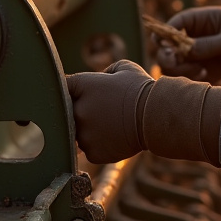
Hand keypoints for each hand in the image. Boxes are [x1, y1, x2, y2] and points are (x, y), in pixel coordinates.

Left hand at [66, 60, 220, 165]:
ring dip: (90, 130)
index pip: (62, 87)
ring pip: (79, 134)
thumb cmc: (142, 88)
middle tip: (103, 110)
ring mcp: (84, 134)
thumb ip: (103, 72)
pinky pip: (90, 149)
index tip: (76, 93)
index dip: (70, 90)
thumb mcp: (123, 68)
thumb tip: (99, 79)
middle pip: (68, 113)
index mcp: (81, 85)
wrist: (157, 116)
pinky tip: (116, 137)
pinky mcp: (93, 153)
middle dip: (81, 111)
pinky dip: (100, 145)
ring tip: (113, 124)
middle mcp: (77, 110)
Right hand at [162, 7, 220, 81]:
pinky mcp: (207, 67)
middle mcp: (197, 35)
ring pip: (178, 63)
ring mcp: (201, 52)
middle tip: (181, 65)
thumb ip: (208, 45)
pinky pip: (191, 74)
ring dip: (182, 70)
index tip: (164, 48)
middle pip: (170, 46)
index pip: (174, 24)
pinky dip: (193, 79)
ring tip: (201, 73)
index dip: (164, 35)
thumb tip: (183, 50)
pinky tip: (208, 78)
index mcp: (202, 19)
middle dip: (171, 57)